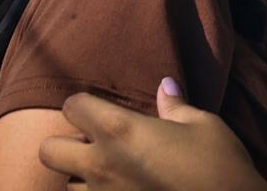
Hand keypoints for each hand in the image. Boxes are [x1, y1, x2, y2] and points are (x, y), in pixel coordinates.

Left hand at [38, 78, 266, 190]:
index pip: (73, 107)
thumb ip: (175, 106)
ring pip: (67, 184)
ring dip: (81, 174)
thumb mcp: (202, 124)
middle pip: (49, 150)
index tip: (101, 106)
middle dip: (65, 142)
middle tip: (95, 141)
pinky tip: (123, 188)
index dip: (84, 103)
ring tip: (111, 169)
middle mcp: (101, 165)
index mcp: (121, 131)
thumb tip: (165, 86)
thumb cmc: (218, 162)